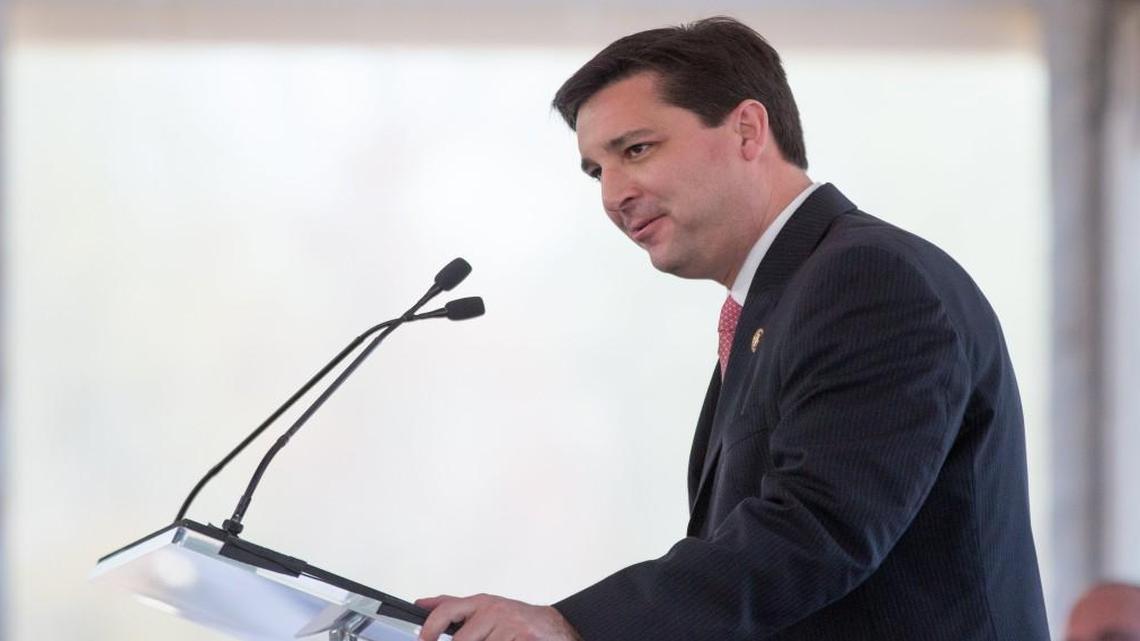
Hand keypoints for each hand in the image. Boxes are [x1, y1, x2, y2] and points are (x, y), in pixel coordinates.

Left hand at [415, 593, 581, 640]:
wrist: (552, 627)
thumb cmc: (516, 620)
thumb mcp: (484, 608)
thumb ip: (453, 607)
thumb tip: (422, 603)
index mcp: (481, 603)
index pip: (447, 610)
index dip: (431, 627)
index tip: (423, 639)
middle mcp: (493, 612)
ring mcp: (508, 626)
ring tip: (497, 640)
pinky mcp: (521, 639)